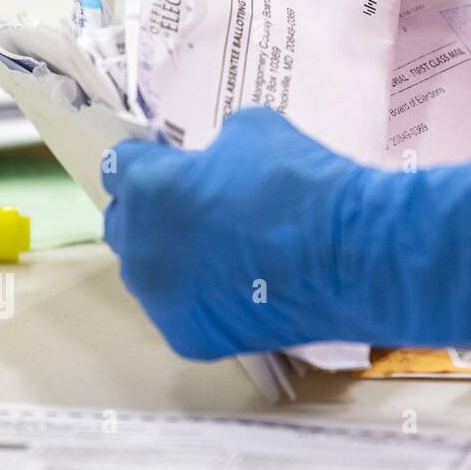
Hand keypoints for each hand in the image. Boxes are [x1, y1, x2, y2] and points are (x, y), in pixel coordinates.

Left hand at [102, 108, 470, 358]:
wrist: (349, 255)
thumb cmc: (300, 183)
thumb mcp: (255, 130)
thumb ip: (219, 148)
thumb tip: (219, 164)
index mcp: (148, 190)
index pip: (121, 166)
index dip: (149, 160)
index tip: (173, 162)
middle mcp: (140, 248)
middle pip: (127, 224)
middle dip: (155, 211)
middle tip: (202, 206)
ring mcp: (163, 300)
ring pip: (154, 275)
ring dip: (177, 259)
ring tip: (230, 251)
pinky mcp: (191, 338)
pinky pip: (186, 311)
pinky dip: (207, 299)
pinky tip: (247, 287)